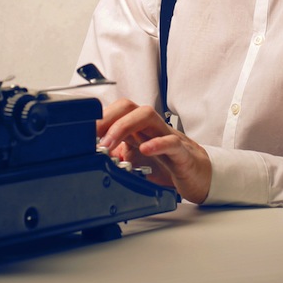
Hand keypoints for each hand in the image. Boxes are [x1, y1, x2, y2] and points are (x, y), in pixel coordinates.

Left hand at [97, 99, 211, 203]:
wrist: (199, 175)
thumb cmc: (169, 164)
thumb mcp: (137, 162)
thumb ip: (119, 157)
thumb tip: (97, 157)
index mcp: (140, 129)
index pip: (117, 111)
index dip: (99, 118)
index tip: (83, 133)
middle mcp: (152, 128)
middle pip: (129, 107)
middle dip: (107, 118)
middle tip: (93, 137)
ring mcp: (167, 136)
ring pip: (147, 115)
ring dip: (124, 126)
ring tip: (109, 144)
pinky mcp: (182, 153)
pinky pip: (171, 142)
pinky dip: (157, 144)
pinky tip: (144, 150)